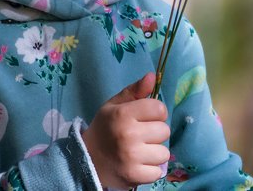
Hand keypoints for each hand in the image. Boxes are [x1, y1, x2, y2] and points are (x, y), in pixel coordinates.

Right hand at [81, 72, 169, 187]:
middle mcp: (128, 134)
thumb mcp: (114, 105)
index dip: (155, 112)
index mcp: (123, 114)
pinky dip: (150, 169)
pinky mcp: (135, 176)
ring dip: (154, 152)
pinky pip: (158, 171)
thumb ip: (134, 91)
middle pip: (164, 131)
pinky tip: (139, 164)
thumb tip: (152, 76)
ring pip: (164, 153)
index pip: (159, 109)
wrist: (87, 158)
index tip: (146, 117)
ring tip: (140, 151)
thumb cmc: (105, 128)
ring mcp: (132, 157)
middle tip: (141, 135)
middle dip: (155, 132)